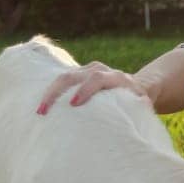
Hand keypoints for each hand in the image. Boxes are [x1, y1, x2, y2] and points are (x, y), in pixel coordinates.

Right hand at [35, 62, 150, 114]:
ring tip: (40, 112)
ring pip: (63, 77)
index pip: (97, 79)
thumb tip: (143, 112)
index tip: (73, 104)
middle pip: (73, 75)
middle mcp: (99, 70)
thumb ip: (142, 106)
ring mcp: (86, 71)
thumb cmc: (138, 100)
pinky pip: (61, 82)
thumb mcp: (143, 103)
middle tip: (44, 110)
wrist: (136, 86)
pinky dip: (51, 93)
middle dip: (57, 91)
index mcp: (115, 77)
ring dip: (49, 93)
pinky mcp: (78, 76)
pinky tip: (41, 107)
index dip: (85, 89)